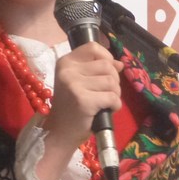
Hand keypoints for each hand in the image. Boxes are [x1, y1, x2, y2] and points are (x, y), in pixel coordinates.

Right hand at [36, 42, 122, 179]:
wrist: (59, 133)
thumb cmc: (71, 107)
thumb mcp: (80, 82)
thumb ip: (97, 69)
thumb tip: (119, 63)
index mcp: (66, 62)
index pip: (93, 47)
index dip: (107, 58)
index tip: (107, 72)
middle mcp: (68, 70)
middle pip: (107, 66)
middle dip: (114, 80)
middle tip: (107, 93)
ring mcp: (74, 85)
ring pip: (112, 81)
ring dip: (115, 94)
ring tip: (106, 102)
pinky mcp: (83, 100)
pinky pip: (112, 97)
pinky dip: (115, 105)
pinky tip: (108, 110)